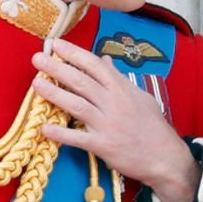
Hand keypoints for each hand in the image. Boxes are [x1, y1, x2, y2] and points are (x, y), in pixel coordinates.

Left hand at [32, 42, 198, 201]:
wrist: (165, 157)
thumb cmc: (153, 127)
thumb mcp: (140, 97)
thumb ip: (120, 79)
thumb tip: (105, 61)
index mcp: (122, 89)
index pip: (95, 65)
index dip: (74, 54)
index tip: (56, 44)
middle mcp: (114, 103)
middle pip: (82, 81)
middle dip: (58, 68)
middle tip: (38, 58)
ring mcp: (108, 124)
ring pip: (77, 104)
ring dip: (54, 93)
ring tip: (36, 83)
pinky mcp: (103, 145)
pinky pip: (78, 138)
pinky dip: (60, 133)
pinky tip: (44, 128)